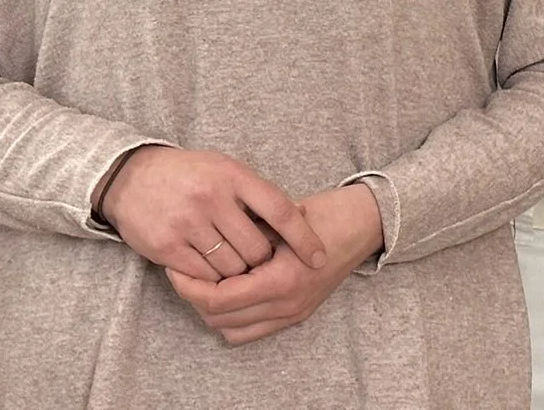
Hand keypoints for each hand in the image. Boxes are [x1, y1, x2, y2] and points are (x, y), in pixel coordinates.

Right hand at [99, 145, 325, 283]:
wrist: (131, 177)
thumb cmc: (191, 174)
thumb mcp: (227, 169)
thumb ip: (258, 193)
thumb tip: (304, 215)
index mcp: (234, 176)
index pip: (280, 210)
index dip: (304, 238)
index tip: (319, 257)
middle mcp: (212, 199)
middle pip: (256, 248)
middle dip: (264, 260)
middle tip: (261, 261)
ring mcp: (187, 224)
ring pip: (231, 267)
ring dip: (238, 272)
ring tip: (234, 263)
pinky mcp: (166, 247)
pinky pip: (202, 276)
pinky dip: (211, 278)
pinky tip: (210, 268)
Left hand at [167, 182, 382, 344]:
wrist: (368, 224)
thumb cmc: (328, 212)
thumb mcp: (281, 216)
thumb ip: (244, 233)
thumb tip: (201, 237)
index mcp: (282, 280)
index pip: (217, 299)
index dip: (188, 286)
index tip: (176, 266)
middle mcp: (287, 305)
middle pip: (218, 319)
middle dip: (194, 297)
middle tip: (184, 271)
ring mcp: (293, 314)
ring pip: (230, 330)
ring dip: (212, 310)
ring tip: (205, 282)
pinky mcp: (297, 315)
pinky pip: (249, 331)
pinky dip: (232, 319)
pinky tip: (230, 292)